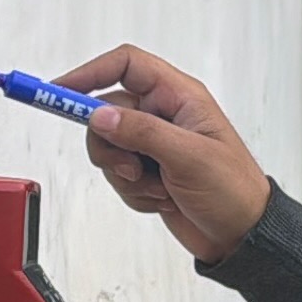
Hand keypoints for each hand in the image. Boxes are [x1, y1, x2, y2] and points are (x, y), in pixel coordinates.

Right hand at [56, 45, 271, 262]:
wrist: (242, 236)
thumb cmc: (233, 190)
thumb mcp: (189, 157)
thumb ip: (142, 132)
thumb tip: (100, 115)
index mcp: (179, 96)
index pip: (126, 66)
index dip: (90, 73)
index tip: (59, 92)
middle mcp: (164, 115)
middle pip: (106, 111)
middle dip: (111, 145)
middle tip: (131, 167)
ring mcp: (154, 145)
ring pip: (108, 147)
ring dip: (125, 175)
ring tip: (157, 188)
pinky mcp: (147, 172)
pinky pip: (117, 175)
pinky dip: (133, 193)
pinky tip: (162, 200)